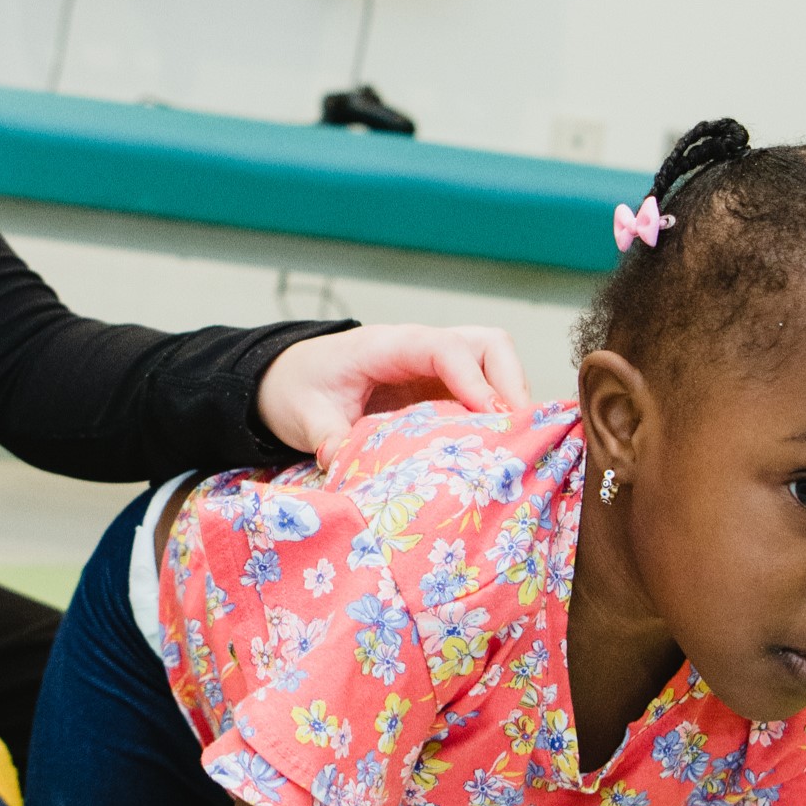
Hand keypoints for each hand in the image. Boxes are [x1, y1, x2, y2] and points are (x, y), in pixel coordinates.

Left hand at [255, 322, 529, 458]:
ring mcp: (436, 367)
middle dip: (512, 384)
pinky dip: (500, 415)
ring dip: (512, 400)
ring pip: (496, 364)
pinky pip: (485, 391)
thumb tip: (341, 460)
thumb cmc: (298, 387)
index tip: (495, 418)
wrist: (288, 379)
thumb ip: (325, 436)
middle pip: (489, 345)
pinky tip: (499, 449)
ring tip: (516, 445)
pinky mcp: (441, 389)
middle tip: (518, 436)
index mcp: (386, 346)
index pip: (445, 349)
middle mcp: (421, 349)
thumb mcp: (303, 415)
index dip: (475, 381)